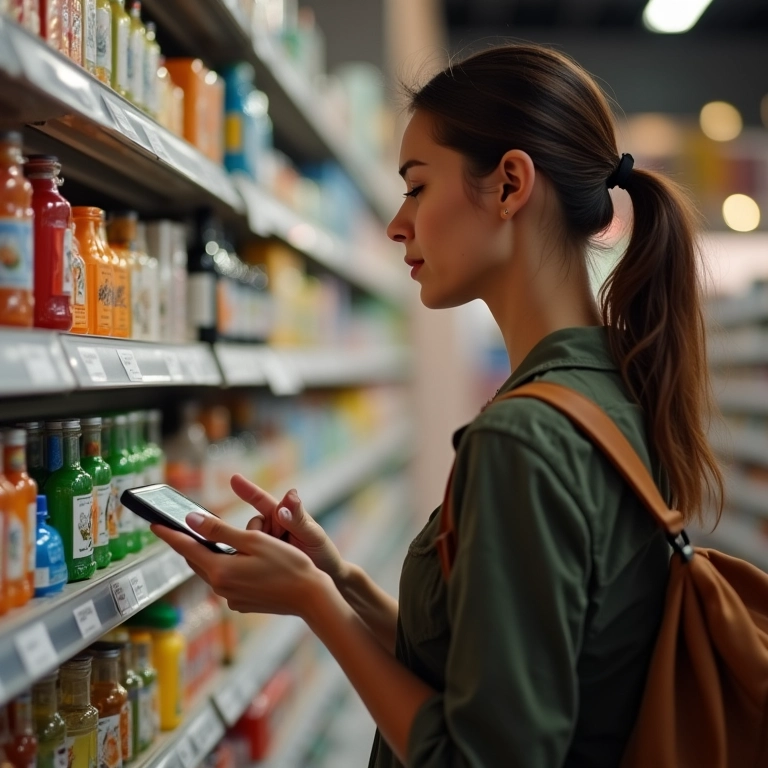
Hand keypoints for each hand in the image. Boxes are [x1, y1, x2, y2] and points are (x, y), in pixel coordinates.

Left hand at [150, 513, 329, 618]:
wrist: (310, 596)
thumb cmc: (287, 564)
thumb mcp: (254, 540)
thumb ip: (220, 530)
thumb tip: (191, 521)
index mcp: (220, 571)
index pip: (186, 549)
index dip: (169, 535)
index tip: (154, 525)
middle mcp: (221, 588)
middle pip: (197, 561)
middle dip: (191, 545)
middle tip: (184, 529)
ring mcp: (231, 599)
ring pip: (213, 571)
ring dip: (212, 556)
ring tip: (216, 540)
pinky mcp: (242, 604)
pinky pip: (228, 582)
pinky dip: (228, 568)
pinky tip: (244, 560)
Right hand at [230, 475, 347, 584]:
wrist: (325, 580)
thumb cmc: (322, 552)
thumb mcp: (313, 535)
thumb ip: (298, 519)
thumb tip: (287, 498)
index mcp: (283, 516)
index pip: (261, 500)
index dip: (247, 490)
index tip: (234, 478)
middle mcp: (271, 527)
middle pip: (253, 525)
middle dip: (259, 535)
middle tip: (278, 544)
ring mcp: (265, 545)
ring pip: (248, 542)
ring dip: (257, 550)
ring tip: (278, 559)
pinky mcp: (260, 561)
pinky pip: (248, 558)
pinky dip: (250, 560)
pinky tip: (259, 569)